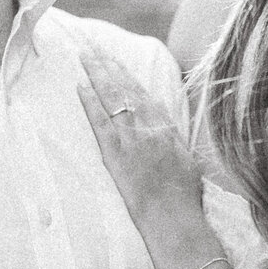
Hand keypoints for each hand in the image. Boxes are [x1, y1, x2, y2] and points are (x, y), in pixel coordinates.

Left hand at [77, 51, 217, 268]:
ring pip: (114, 98)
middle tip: (93, 49)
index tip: (117, 62)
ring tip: (84, 57)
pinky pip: (101, 122)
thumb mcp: (186, 165)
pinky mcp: (117, 154)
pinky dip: (90, 103)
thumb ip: (173, 146)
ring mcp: (133, 139)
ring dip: (98, 74)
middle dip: (110, 66)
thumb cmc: (184, 201)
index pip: (145, 96)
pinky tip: (81, 87)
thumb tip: (166, 137)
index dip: (129, 77)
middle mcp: (151, 128)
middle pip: (128, 89)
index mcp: (168, 130)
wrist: (176, 220)